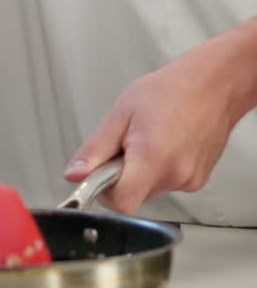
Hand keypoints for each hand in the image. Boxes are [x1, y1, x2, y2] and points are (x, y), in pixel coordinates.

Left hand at [63, 31, 256, 213]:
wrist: (213, 85)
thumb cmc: (171, 90)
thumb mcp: (122, 113)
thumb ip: (96, 148)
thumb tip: (74, 174)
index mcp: (152, 157)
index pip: (120, 203)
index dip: (103, 192)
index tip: (100, 173)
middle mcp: (174, 174)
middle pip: (133, 197)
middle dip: (121, 176)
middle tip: (126, 144)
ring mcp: (189, 180)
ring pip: (149, 191)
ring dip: (141, 172)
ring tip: (149, 138)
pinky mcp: (198, 181)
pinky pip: (167, 184)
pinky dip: (159, 170)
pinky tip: (165, 144)